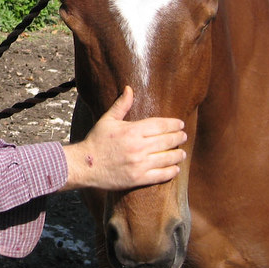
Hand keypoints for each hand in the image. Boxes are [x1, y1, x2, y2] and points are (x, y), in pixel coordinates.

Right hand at [62, 86, 185, 190]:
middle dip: (179, 137)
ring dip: (178, 155)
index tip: (180, 124)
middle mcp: (138, 147)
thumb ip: (121, 105)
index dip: (173, 124)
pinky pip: (162, 175)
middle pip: (167, 140)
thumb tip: (129, 88)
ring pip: (168, 158)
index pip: (161, 125)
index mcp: (132, 131)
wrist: (85, 165)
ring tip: (182, 153)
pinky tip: (175, 168)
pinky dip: (172, 171)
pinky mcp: (139, 178)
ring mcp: (140, 164)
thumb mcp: (107, 121)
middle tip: (183, 136)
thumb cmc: (96, 141)